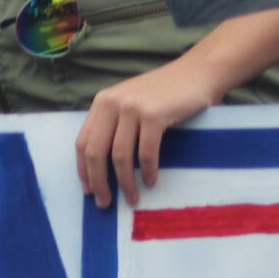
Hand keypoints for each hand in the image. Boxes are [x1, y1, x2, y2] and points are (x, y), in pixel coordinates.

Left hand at [75, 60, 221, 209]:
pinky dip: (147, 171)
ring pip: (120, 156)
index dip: (83, 170)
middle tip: (105, 204)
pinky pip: (146, 152)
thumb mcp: (130, 103)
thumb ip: (115, 124)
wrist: (196, 73)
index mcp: (102, 103)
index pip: (82, 142)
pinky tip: (150, 181)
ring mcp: (132, 108)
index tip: (88, 191)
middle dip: (98, 182)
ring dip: (125, 183)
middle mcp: (111, 104)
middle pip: (96, 152)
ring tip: (132, 198)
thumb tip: (103, 166)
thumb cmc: (165, 94)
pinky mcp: (154, 115)